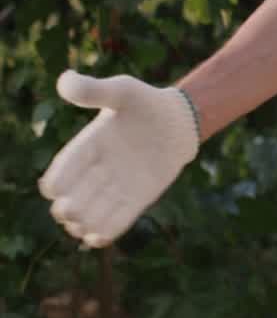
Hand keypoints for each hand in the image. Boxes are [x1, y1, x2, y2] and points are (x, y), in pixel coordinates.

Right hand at [38, 71, 200, 248]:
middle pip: (68, 204)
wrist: (181, 121)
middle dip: (66, 210)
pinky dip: (103, 234)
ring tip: (86, 224)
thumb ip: (95, 90)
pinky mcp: (135, 201)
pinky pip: (113, 225)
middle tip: (74, 209)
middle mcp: (95, 172)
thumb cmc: (148, 103)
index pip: (58, 177)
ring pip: (87, 218)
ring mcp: (114, 188)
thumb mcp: (122, 91)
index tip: (57, 186)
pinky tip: (99, 236)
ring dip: (82, 225)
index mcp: (85, 150)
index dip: (54, 185)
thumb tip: (64, 80)